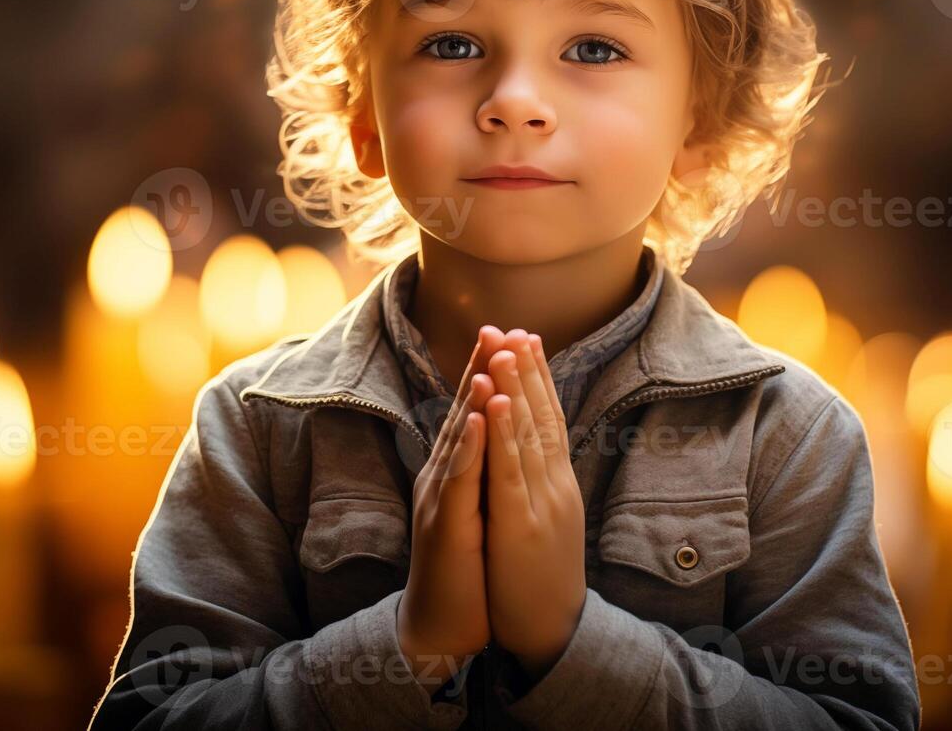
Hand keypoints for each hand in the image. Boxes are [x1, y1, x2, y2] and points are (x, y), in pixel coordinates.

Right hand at [397, 325, 505, 689]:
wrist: (443, 625)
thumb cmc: (467, 569)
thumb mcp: (483, 510)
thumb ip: (488, 472)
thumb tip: (504, 436)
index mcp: (459, 471)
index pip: (477, 412)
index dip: (492, 372)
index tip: (511, 334)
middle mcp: (445, 476)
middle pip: (464, 413)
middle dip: (481, 368)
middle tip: (496, 325)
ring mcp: (440, 499)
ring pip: (459, 439)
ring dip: (473, 396)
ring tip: (490, 357)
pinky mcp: (444, 526)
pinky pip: (457, 481)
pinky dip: (467, 448)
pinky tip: (476, 421)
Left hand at [484, 329, 585, 678]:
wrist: (549, 635)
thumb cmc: (539, 580)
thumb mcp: (544, 522)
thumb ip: (539, 485)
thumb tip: (533, 451)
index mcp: (555, 485)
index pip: (548, 420)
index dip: (537, 379)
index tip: (527, 338)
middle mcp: (553, 487)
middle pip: (541, 417)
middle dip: (526, 370)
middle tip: (517, 326)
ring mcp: (540, 504)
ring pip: (527, 435)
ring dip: (517, 387)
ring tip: (506, 346)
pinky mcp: (521, 526)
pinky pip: (509, 471)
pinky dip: (504, 434)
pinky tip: (498, 402)